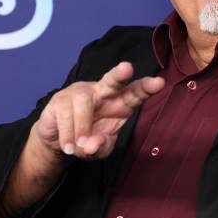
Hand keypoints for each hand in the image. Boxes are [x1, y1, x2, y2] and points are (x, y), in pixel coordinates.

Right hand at [34, 61, 164, 159]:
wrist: (58, 140)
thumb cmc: (88, 139)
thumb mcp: (100, 149)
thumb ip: (100, 147)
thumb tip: (91, 144)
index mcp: (120, 102)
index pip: (135, 93)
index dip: (146, 87)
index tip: (159, 83)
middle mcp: (102, 92)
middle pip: (111, 80)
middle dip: (119, 74)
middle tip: (126, 68)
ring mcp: (80, 92)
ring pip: (83, 103)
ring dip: (82, 129)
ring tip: (79, 147)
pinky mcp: (60, 99)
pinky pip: (65, 115)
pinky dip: (68, 135)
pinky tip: (68, 146)